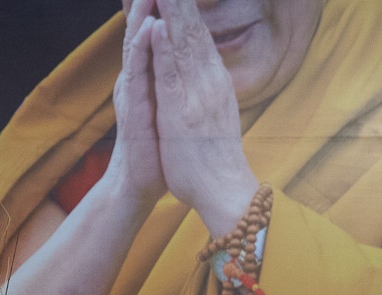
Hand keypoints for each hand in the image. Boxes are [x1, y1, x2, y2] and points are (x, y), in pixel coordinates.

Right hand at [108, 0, 166, 201]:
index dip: (156, 6)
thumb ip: (164, 78)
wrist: (138, 183)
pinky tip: (147, 29)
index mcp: (147, 76)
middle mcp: (135, 79)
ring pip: (135, 45)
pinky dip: (142, 49)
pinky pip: (138, 74)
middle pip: (140, 30)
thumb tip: (173, 58)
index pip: (151, 32)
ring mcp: (132, 92)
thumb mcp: (163, 105)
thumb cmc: (155, 148)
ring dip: (141, 14)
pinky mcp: (134, 110)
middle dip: (145, 2)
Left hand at [148, 0, 257, 234]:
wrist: (224, 189)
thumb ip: (207, 92)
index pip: (199, 37)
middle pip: (194, 30)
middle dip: (181, 2)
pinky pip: (172, 74)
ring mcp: (198, 93)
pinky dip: (164, 49)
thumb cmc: (214, 158)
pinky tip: (157, 27)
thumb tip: (204, 76)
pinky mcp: (183, 111)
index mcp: (214, 81)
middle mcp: (210, 80)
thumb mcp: (211, 115)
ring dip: (174, 12)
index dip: (186, 11)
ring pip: (184, 44)